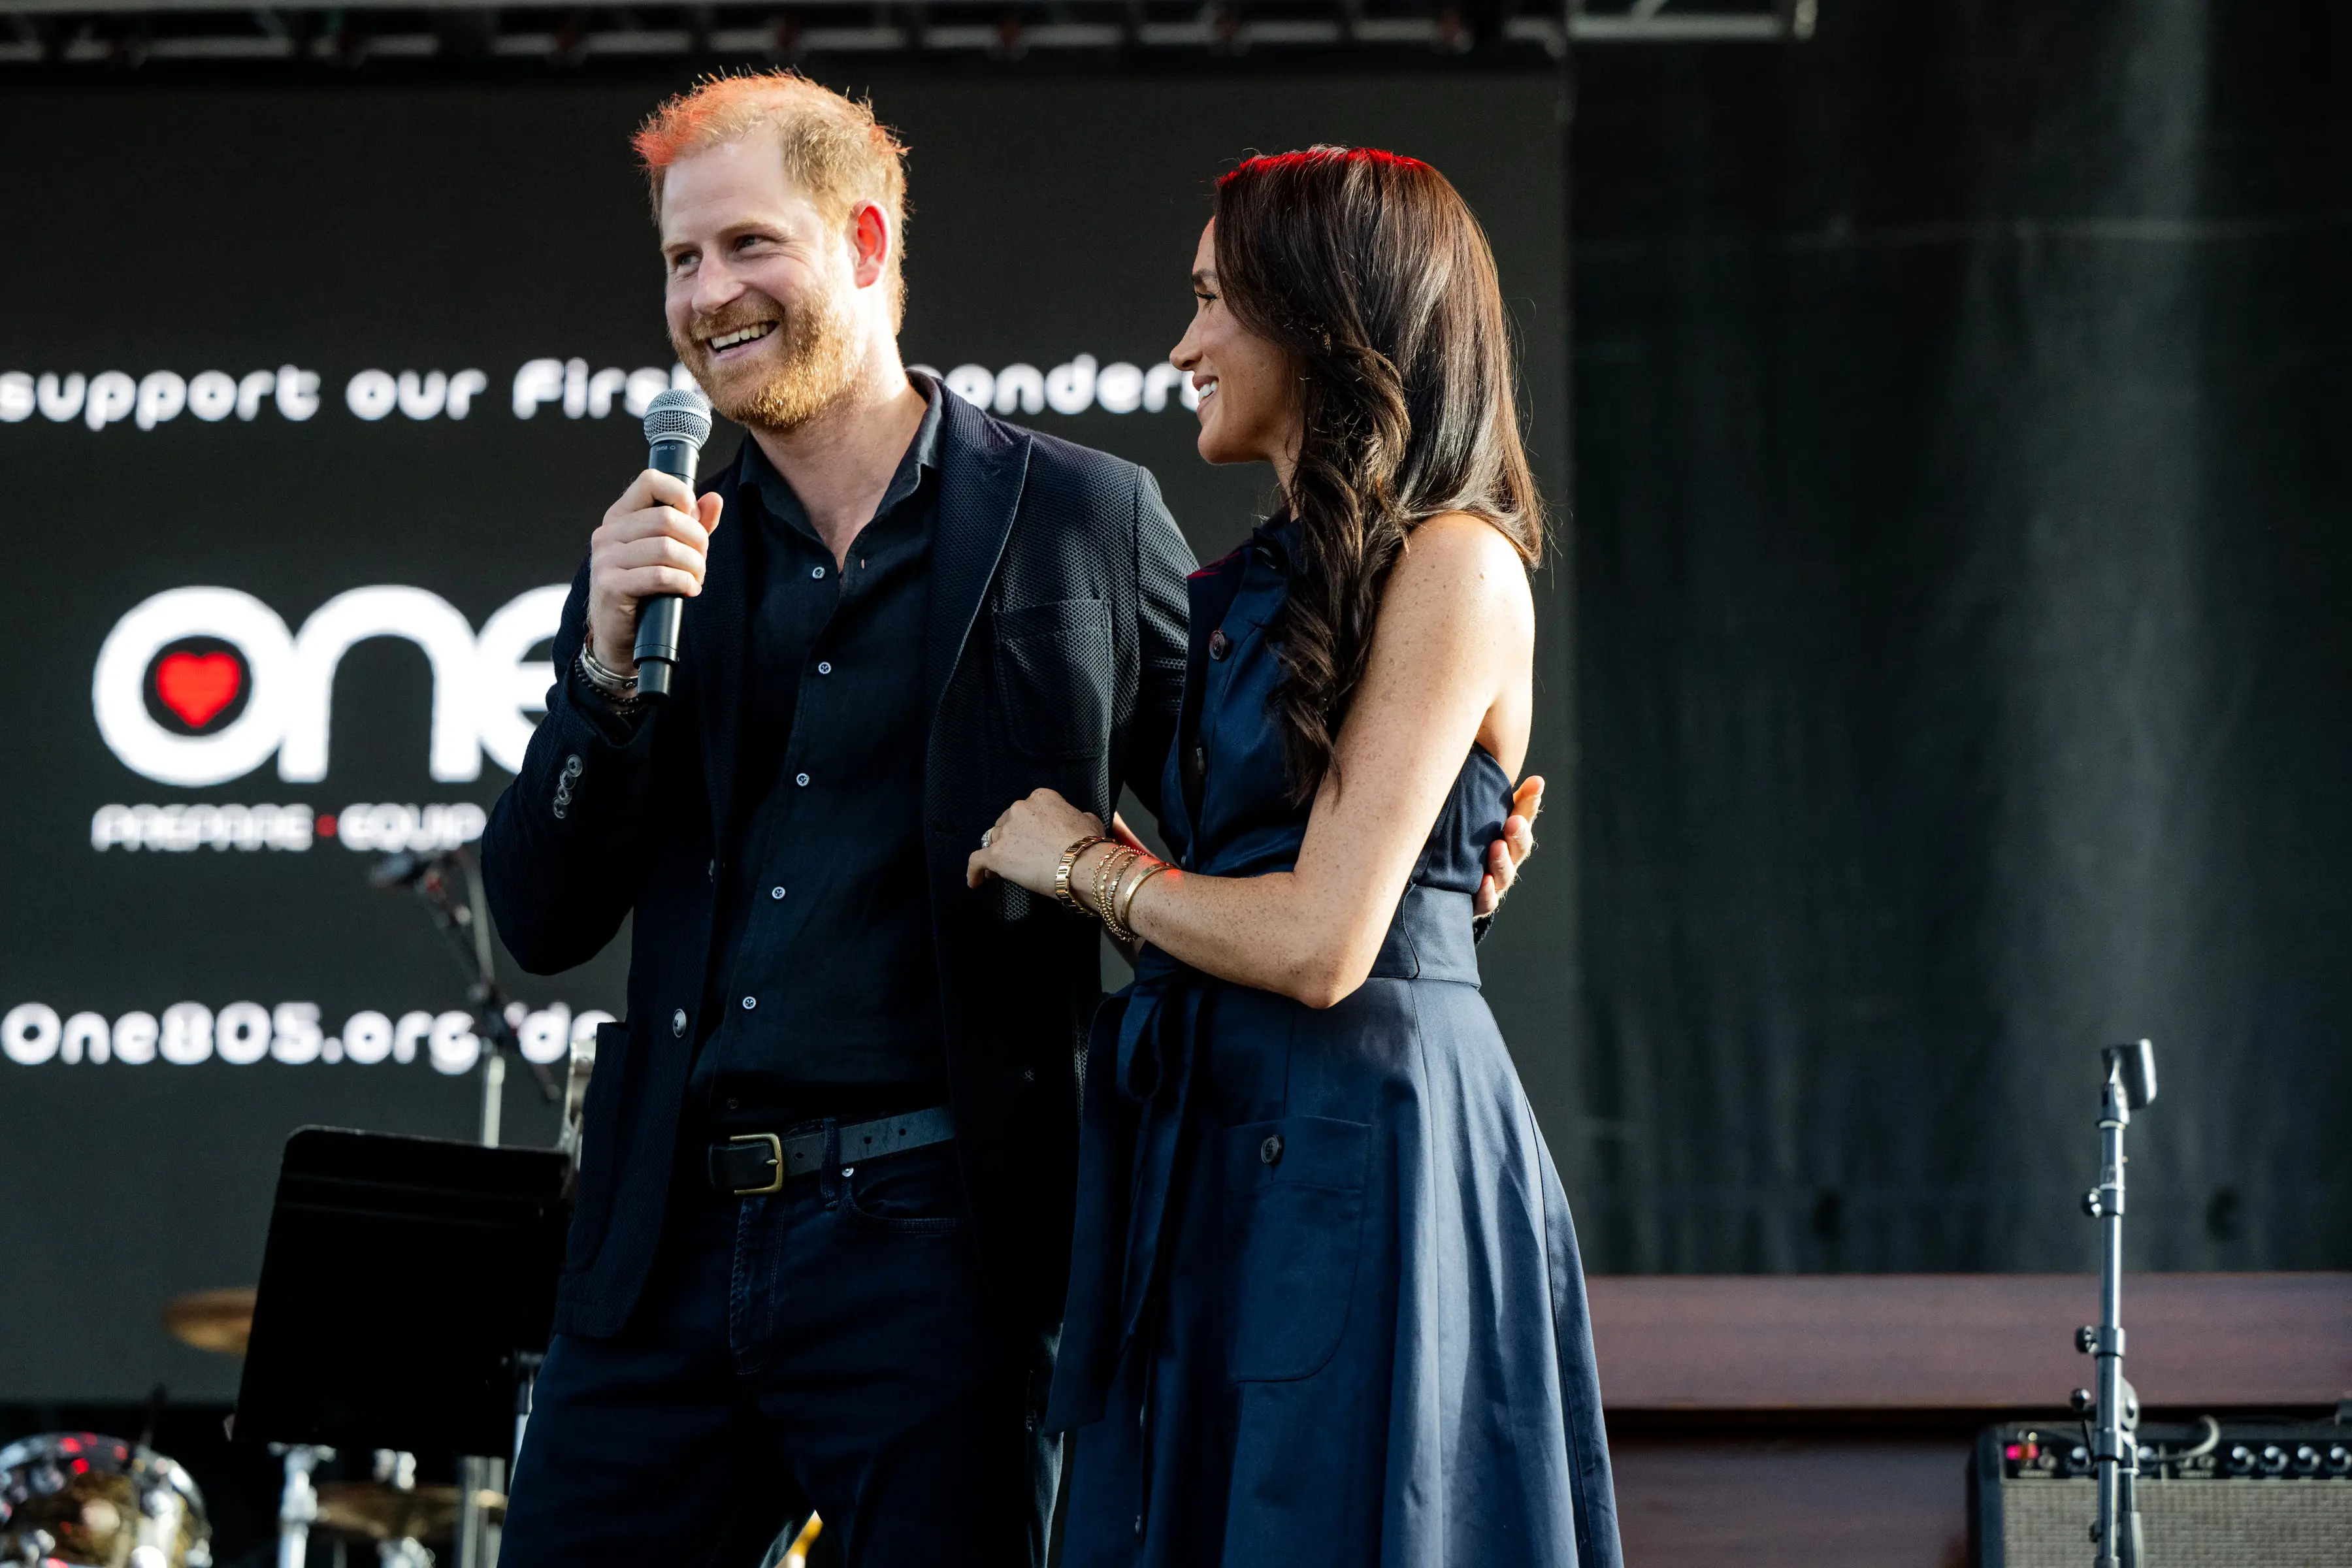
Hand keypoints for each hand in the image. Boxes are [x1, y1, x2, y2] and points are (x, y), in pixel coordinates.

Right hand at [585, 469, 725, 672]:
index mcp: (620, 517)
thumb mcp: (669, 553)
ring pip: (667, 548)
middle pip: (667, 518)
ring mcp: (606, 559)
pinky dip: (684, 583)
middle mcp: (608, 533)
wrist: (619, 637)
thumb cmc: (645, 591)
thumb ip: (692, 525)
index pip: (650, 481)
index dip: (681, 494)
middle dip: (696, 540)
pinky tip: (688, 590)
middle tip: (701, 561)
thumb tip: (714, 500)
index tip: (694, 518)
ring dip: (693, 565)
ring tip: (696, 578)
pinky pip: (660, 576)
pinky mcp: (611, 586)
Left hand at [967, 788, 1107, 896]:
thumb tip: (1077, 821)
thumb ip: (1075, 817)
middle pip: (1006, 824)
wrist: (1082, 865)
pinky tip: (975, 881)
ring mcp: (1006, 832)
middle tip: (1017, 856)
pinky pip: (976, 861)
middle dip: (1010, 840)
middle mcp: (1020, 810)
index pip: (1025, 811)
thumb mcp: (1089, 820)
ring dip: (996, 854)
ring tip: (997, 872)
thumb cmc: (1088, 846)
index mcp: (1041, 798)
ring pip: (992, 841)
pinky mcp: (996, 855)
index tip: (1027, 839)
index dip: (1024, 827)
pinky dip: (974, 871)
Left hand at [1472, 774, 1542, 918]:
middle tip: (1514, 821)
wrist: (1449, 887)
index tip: (1535, 783)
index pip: (1524, 816)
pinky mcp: (1481, 902)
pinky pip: (1487, 900)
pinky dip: (1487, 892)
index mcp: (1510, 835)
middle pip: (1519, 846)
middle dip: (1518, 833)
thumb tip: (1511, 767)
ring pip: (1505, 872)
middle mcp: (1508, 858)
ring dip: (1502, 861)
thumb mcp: (1480, 817)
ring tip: (1497, 848)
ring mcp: (1496, 881)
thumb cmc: (1469, 843)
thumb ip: (1494, 794)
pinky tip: (1484, 881)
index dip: (1530, 801)